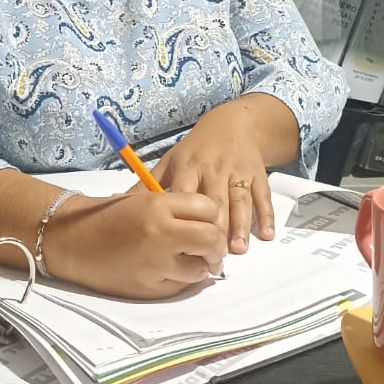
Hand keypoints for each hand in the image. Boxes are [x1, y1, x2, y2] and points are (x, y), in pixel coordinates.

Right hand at [42, 187, 226, 298]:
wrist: (72, 241)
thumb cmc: (108, 216)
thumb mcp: (144, 199)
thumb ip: (178, 209)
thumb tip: (214, 223)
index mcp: (158, 206)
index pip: (209, 209)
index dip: (213, 217)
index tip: (208, 222)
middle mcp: (160, 234)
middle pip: (211, 240)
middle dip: (215, 245)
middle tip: (210, 247)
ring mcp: (155, 264)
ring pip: (201, 269)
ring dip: (200, 266)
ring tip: (188, 259)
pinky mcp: (149, 289)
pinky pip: (182, 287)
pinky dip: (182, 280)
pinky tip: (169, 270)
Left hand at [154, 104, 274, 254]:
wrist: (234, 123)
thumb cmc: (197, 149)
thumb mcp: (170, 160)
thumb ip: (148, 184)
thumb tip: (118, 203)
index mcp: (188, 167)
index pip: (185, 194)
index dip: (184, 220)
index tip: (182, 245)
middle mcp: (214, 169)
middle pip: (215, 201)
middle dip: (215, 231)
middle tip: (213, 260)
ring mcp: (238, 171)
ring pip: (239, 200)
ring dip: (240, 226)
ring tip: (238, 250)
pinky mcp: (258, 174)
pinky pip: (262, 196)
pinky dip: (265, 216)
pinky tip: (265, 235)